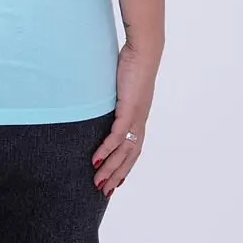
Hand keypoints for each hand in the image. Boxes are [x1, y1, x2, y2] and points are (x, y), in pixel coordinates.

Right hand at [91, 40, 158, 197]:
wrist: (145, 51)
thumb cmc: (133, 63)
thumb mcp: (121, 85)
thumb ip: (114, 96)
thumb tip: (104, 98)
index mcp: (139, 117)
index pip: (133, 149)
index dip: (125, 167)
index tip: (115, 182)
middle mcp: (140, 121)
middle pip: (130, 157)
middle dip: (117, 176)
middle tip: (104, 192)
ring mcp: (136, 117)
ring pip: (124, 152)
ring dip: (111, 169)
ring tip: (98, 182)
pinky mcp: (129, 110)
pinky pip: (117, 136)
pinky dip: (107, 150)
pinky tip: (97, 160)